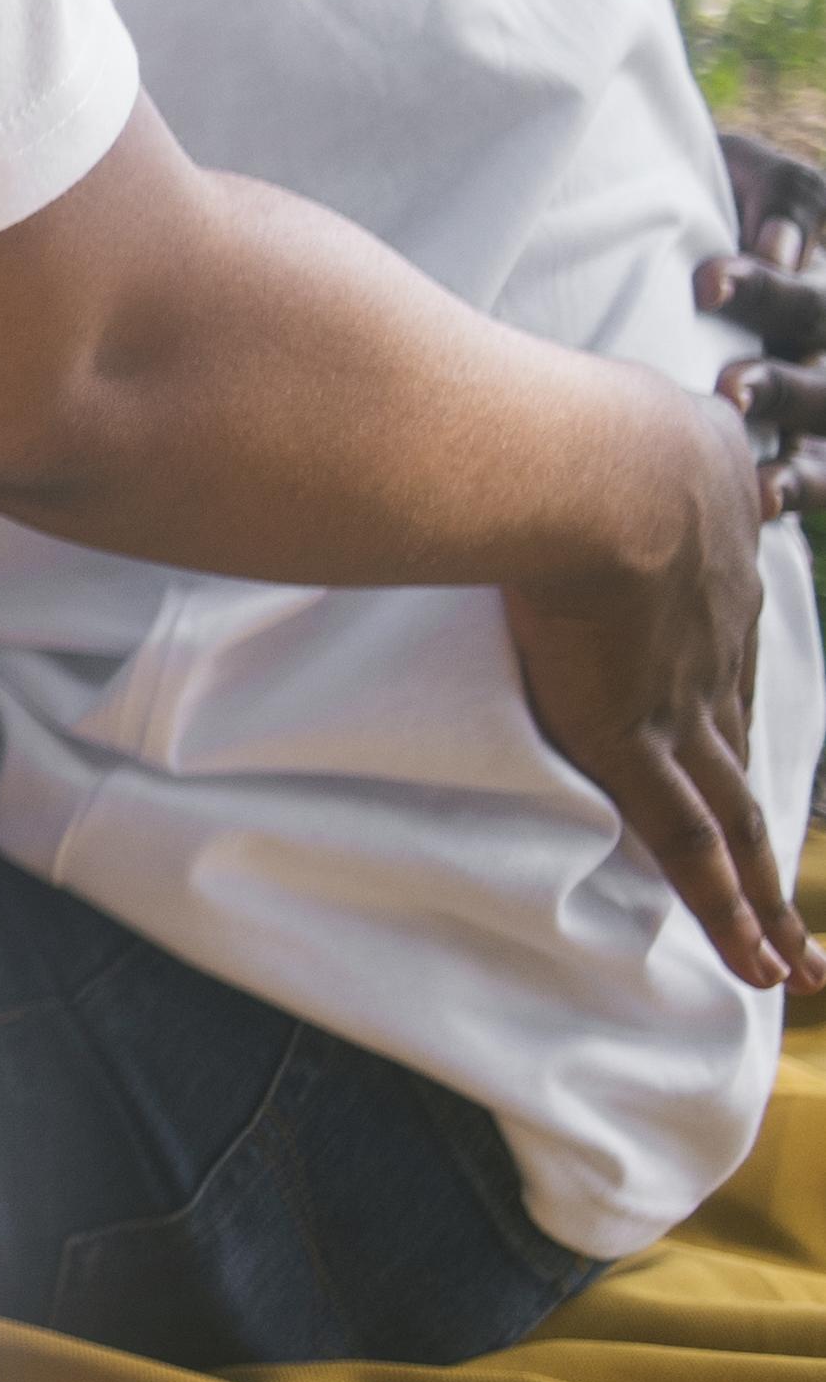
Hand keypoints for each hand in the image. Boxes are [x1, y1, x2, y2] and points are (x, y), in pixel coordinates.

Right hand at [500, 391, 807, 991]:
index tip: (727, 733)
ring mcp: (683, 703)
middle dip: (772, 819)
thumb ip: (618, 426)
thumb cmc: (582, 420)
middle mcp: (715, 646)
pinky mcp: (637, 745)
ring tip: (799, 961)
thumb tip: (591, 412)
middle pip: (742, 742)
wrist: (588, 468)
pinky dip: (734, 911)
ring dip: (776, 892)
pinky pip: (696, 848)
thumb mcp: (630, 411)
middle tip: (795, 888)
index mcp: (706, 568)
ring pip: (742, 815)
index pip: (720, 652)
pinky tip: (765, 969)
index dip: (723, 699)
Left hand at [699, 126, 825, 490]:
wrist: (648, 228)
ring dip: (796, 439)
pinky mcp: (797, 440)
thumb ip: (777, 192)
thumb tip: (785, 246)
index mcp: (806, 284)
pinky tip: (761, 496)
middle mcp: (815, 339)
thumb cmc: (694, 194)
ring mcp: (811, 392)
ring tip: (753, 461)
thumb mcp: (739, 170)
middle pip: (819, 354)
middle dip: (784, 380)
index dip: (765, 289)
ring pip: (825, 419)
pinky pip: (821, 471)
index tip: (706, 282)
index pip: (806, 295)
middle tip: (730, 388)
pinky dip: (801, 485)